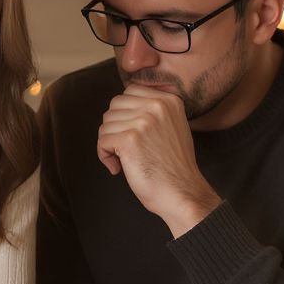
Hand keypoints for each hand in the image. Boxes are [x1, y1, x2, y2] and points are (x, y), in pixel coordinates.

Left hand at [96, 85, 219, 236]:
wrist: (182, 192)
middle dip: (115, 128)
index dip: (124, 114)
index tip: (133, 135)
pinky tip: (119, 168)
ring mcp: (143, 121)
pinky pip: (102, 141)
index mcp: (169, 100)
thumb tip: (120, 107)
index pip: (129, 91)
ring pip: (105, 125)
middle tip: (127, 149)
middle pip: (114, 106)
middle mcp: (157, 106)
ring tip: (127, 159)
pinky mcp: (130, 139)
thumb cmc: (173, 166)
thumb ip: (151, 111)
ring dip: (110, 144)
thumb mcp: (171, 126)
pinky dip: (105, 156)